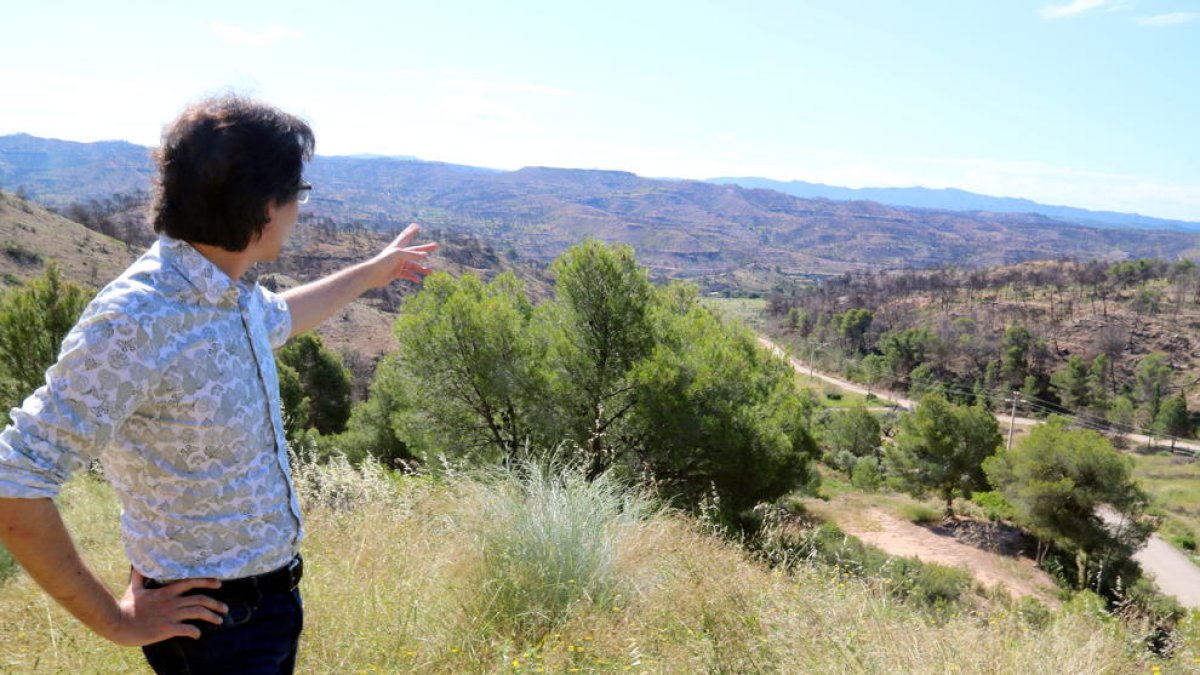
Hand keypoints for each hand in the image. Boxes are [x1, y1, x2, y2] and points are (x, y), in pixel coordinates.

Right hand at [104, 569, 227, 645]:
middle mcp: (172, 601)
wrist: (117, 622)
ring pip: (198, 613)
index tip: (219, 583)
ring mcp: (171, 614)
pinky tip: (198, 635)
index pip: (191, 582)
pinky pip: (187, 629)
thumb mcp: (134, 588)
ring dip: (211, 616)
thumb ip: (139, 577)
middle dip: (215, 604)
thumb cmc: (125, 606)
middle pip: (200, 599)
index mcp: (166, 592)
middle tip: (225, 609)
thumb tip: (137, 563)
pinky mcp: (167, 628)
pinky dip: (195, 632)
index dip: (207, 581)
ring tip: (219, 621)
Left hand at [368, 223, 437, 287]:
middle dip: (425, 248)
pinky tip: (418, 280)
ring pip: (413, 265)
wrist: (372, 275)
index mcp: (398, 247)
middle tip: (436, 245)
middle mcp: (399, 254)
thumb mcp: (398, 255)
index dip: (411, 231)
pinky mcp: (397, 273)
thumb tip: (425, 256)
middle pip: (415, 250)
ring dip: (422, 269)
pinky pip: (408, 274)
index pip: (406, 236)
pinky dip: (413, 277)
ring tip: (431, 272)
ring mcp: (398, 264)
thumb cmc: (383, 262)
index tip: (417, 225)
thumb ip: (412, 254)